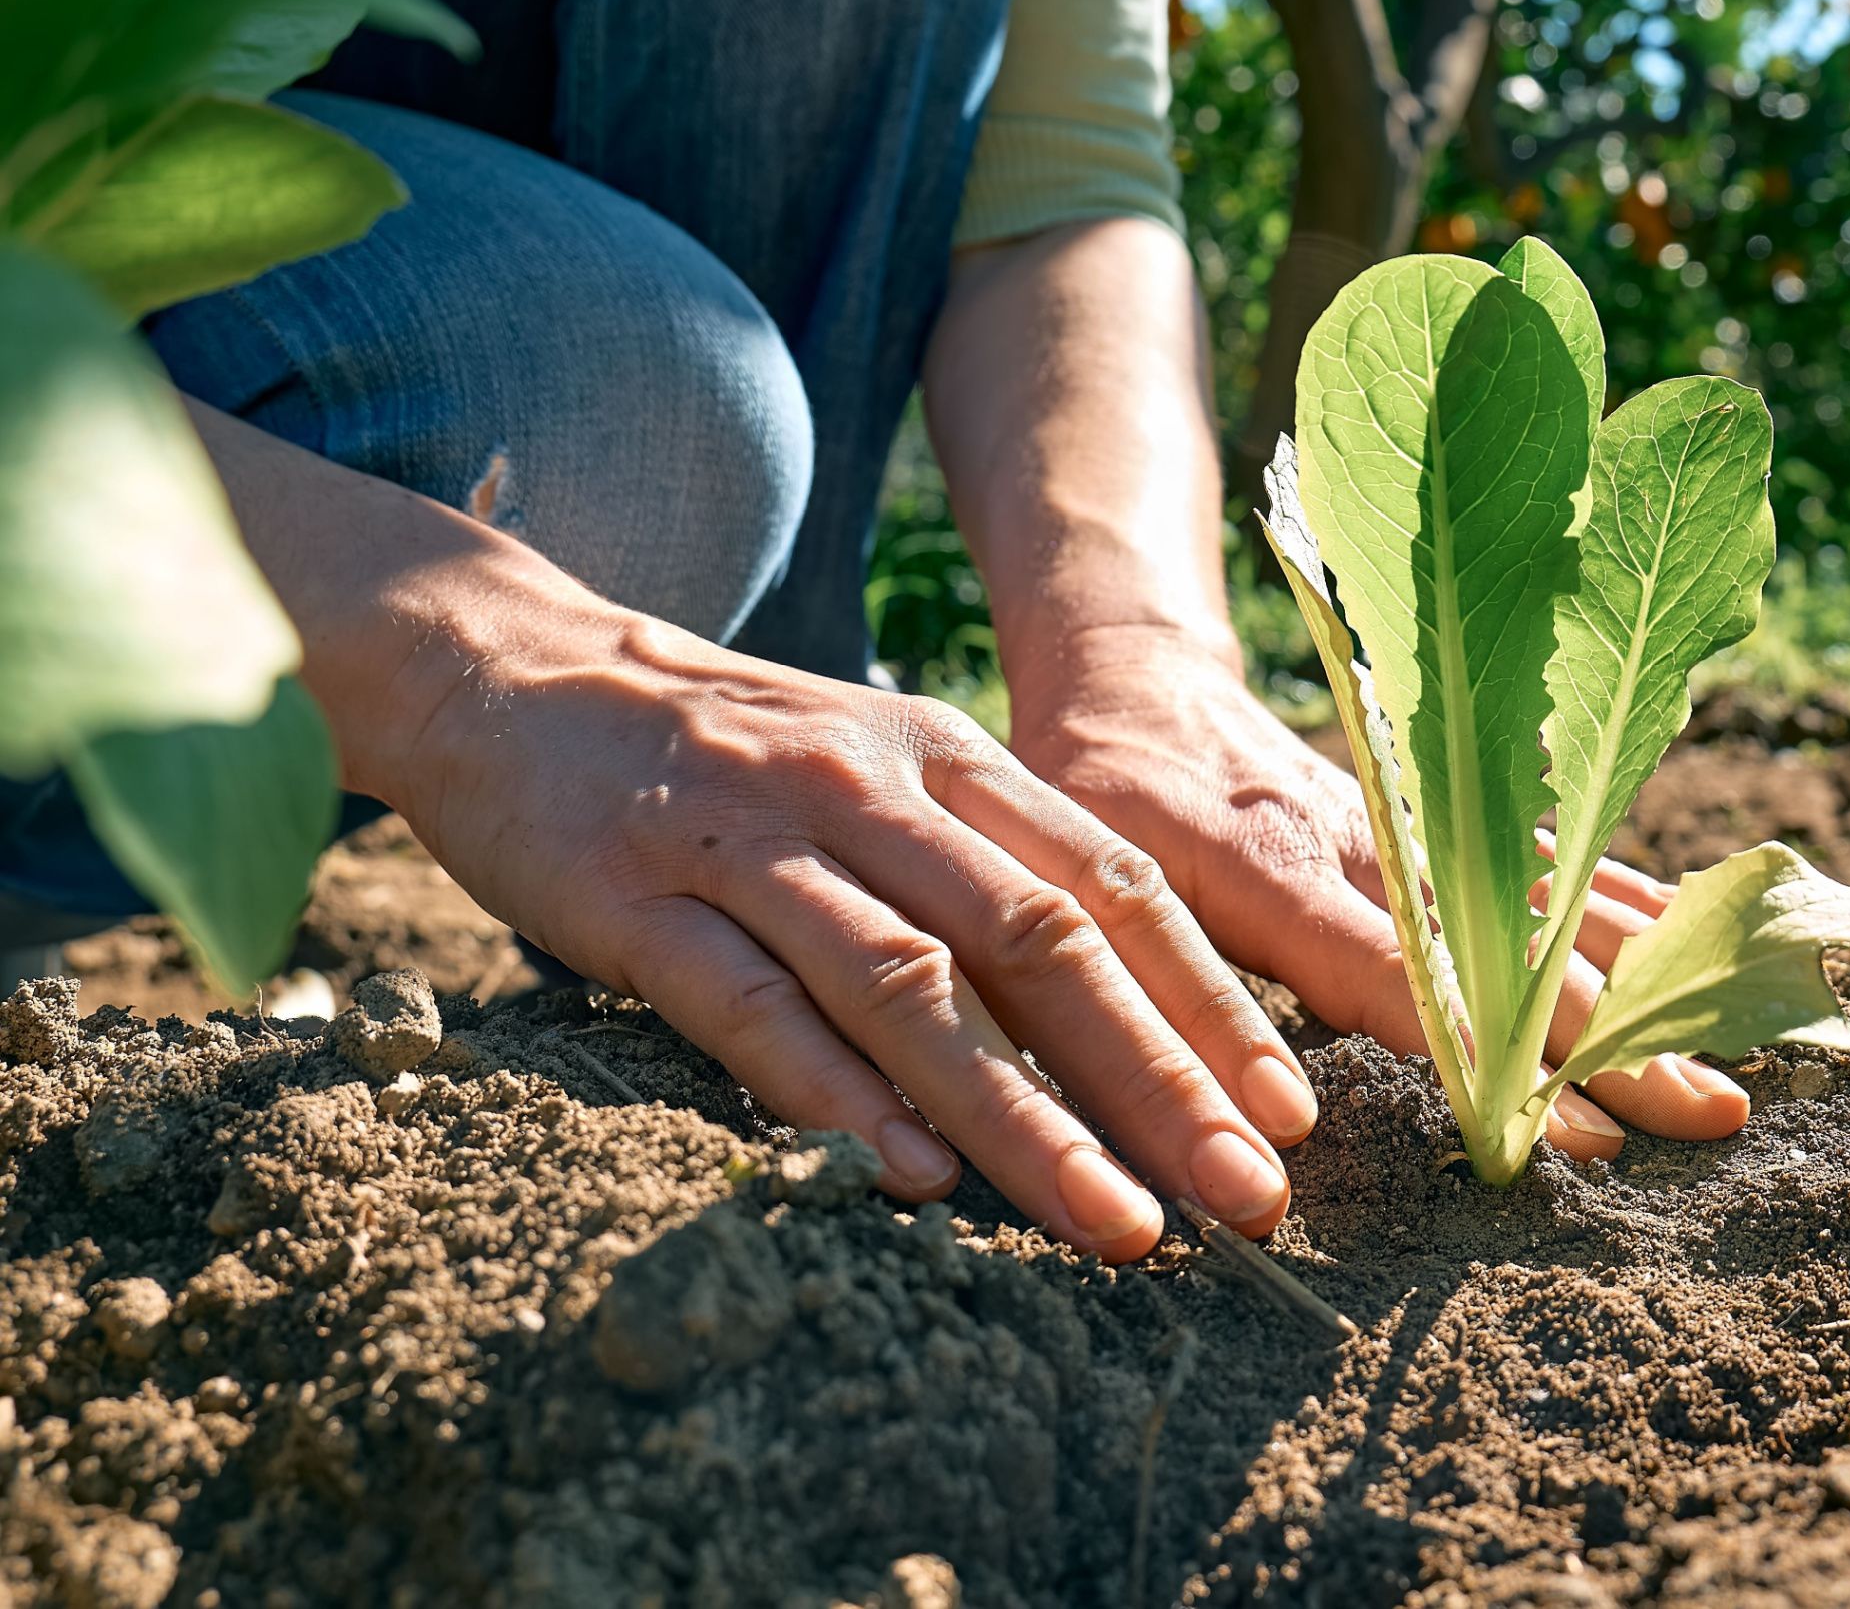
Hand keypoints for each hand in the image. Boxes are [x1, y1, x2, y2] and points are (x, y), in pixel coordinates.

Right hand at [376, 578, 1319, 1262]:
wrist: (517, 668)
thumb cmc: (735, 751)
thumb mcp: (887, 772)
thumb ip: (992, 871)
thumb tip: (1127, 1019)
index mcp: (951, 760)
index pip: (1112, 884)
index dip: (1208, 1000)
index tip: (1289, 1113)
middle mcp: (871, 791)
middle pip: (1040, 940)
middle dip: (1157, 1076)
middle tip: (1245, 1196)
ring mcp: (751, 840)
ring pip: (912, 985)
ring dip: (1021, 1114)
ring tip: (1111, 1223)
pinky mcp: (635, 896)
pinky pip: (746, 1002)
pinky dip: (832, 1090)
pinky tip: (906, 1175)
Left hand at [1011, 628, 1751, 1160]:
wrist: (1132, 684)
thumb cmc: (1093, 808)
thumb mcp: (1090, 894)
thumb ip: (1156, 1001)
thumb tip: (1248, 1133)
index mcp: (1270, 868)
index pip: (1400, 974)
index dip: (1489, 1052)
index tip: (1571, 1125)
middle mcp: (1367, 840)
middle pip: (1507, 948)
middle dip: (1612, 1033)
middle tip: (1707, 1112)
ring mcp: (1417, 817)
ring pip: (1548, 897)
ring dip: (1644, 974)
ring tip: (1735, 1051)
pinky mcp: (1439, 805)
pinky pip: (1548, 850)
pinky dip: (1627, 898)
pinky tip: (1701, 942)